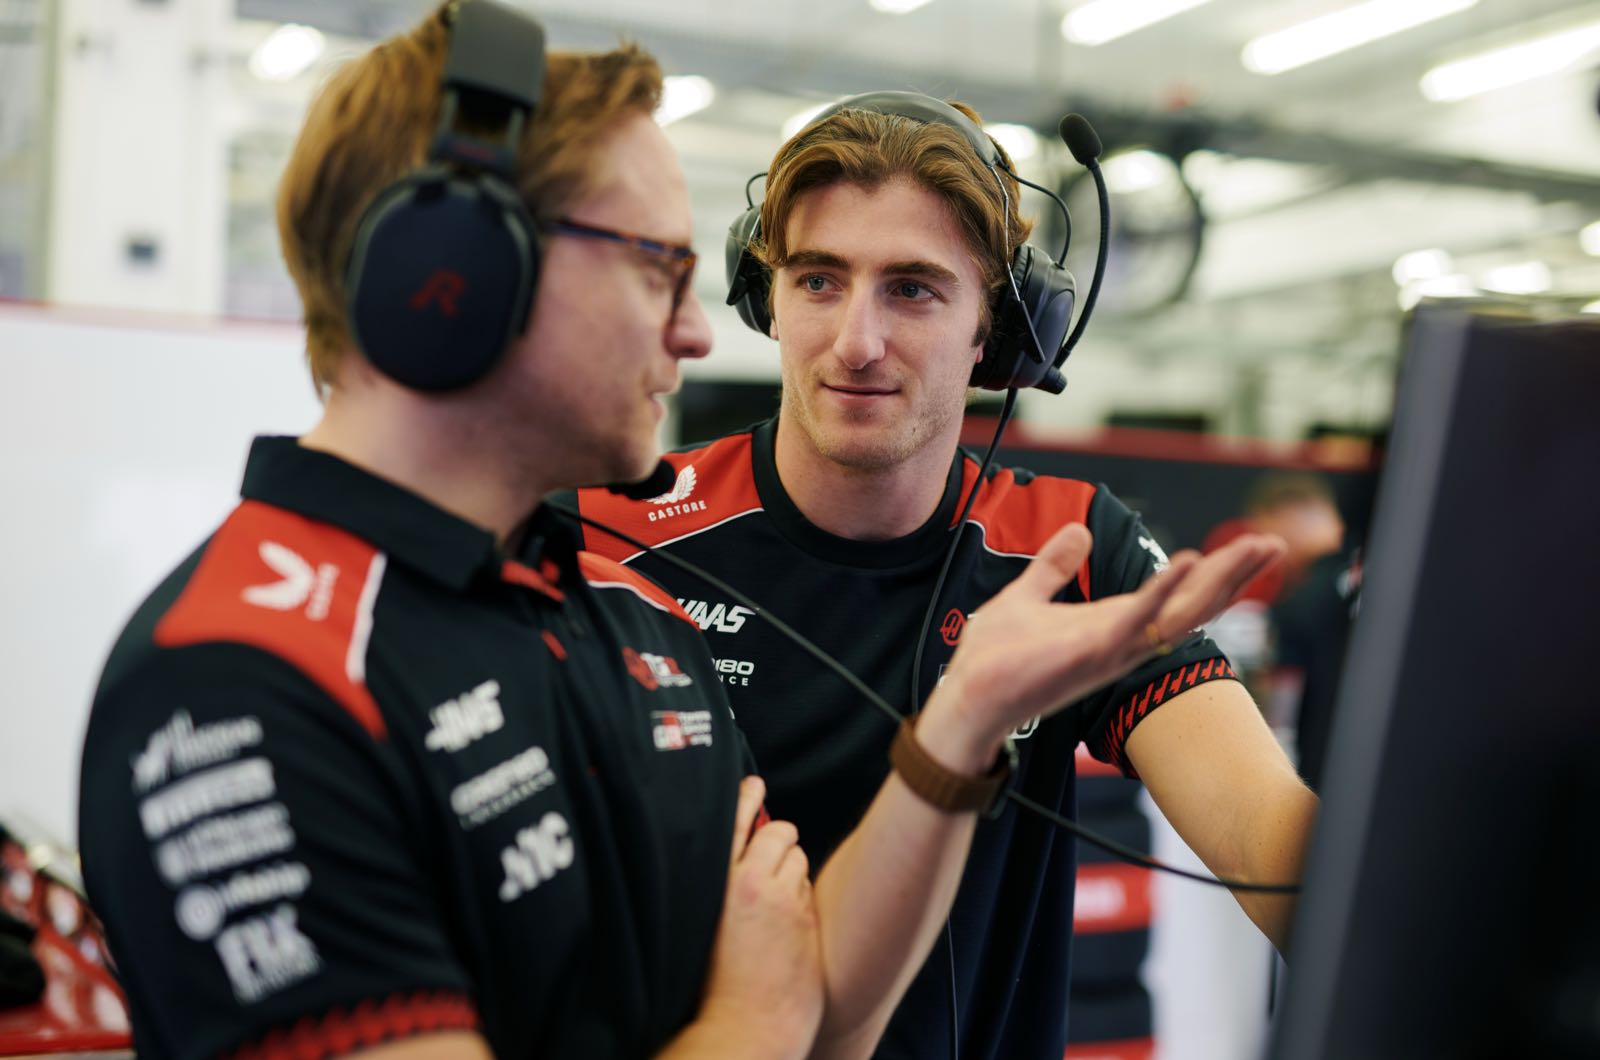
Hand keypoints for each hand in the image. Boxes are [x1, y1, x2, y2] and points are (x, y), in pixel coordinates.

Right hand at [697, 776, 822, 1058]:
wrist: (744, 1027)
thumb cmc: (715, 984)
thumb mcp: (702, 925)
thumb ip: (717, 888)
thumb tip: (739, 854)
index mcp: (714, 883)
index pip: (731, 822)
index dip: (745, 798)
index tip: (753, 783)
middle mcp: (748, 883)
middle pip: (779, 830)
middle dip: (779, 839)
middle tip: (771, 859)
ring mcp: (781, 899)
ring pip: (798, 858)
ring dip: (791, 871)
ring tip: (776, 905)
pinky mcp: (805, 917)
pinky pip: (808, 888)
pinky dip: (801, 898)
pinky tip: (789, 926)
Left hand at [929, 524, 1283, 755]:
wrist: (967, 697)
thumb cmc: (995, 658)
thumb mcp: (1027, 597)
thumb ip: (1054, 567)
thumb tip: (1077, 533)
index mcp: (1114, 623)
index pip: (1177, 596)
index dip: (1216, 572)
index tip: (1252, 545)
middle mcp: (1123, 640)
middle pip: (1193, 605)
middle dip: (1236, 575)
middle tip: (1276, 543)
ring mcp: (1111, 649)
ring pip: (1179, 614)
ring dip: (1217, 581)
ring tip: (1251, 548)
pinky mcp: (1089, 654)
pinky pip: (1135, 622)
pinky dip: (1161, 593)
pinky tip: (1186, 563)